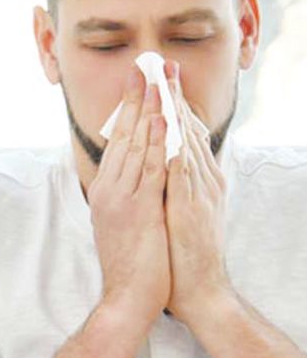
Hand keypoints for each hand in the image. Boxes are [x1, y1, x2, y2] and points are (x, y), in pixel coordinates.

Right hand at [88, 68, 170, 322]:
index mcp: (105, 190)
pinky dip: (154, 142)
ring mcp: (121, 198)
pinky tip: (160, 122)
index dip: (127, 110)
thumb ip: (126, 193)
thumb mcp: (122, 221)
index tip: (136, 84)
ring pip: (134, 146)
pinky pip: (148, 169)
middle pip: (122, 136)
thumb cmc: (131, 263)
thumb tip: (135, 171)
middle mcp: (109, 189)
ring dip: (145, 111)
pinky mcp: (137, 209)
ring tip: (153, 83)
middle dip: (134, 100)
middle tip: (142, 69)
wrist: (127, 296)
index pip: (117, 142)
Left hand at [163, 62, 232, 324]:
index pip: (183, 134)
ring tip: (163, 82)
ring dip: (173, 112)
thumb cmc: (181, 254)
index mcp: (197, 180)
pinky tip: (166, 128)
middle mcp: (202, 180)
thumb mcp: (175, 210)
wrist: (198, 292)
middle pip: (186, 130)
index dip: (172, 103)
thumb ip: (169, 185)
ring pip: (186, 143)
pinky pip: (182, 172)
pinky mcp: (192, 208)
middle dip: (173, 97)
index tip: (159, 77)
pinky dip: (174, 147)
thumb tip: (154, 164)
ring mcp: (200, 193)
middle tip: (162, 65)